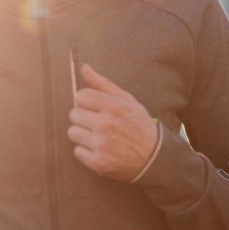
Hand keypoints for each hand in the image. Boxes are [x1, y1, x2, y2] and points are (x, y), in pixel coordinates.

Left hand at [68, 64, 158, 180]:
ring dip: (84, 135)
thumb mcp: (128, 101)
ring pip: (72, 132)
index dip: (88, 102)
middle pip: (74, 114)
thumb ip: (103, 84)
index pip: (80, 96)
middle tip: (101, 125)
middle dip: (85, 118)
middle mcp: (107, 124)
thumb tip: (84, 67)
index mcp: (115, 106)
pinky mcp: (98, 162)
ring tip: (101, 138)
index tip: (98, 110)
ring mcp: (102, 144)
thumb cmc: (139, 125)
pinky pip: (77, 151)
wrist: (155, 157)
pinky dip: (87, 151)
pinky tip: (103, 150)